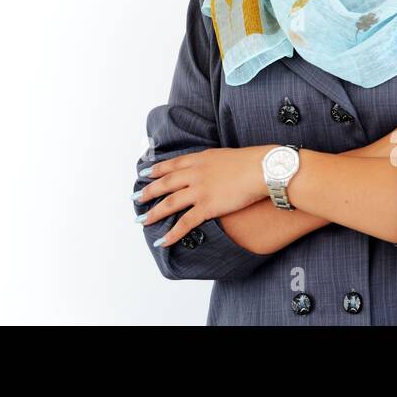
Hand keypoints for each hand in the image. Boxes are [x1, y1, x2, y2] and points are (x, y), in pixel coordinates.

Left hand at [137, 145, 276, 247]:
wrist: (261, 169)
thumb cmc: (251, 161)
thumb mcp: (225, 155)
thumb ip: (212, 162)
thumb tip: (209, 166)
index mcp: (199, 159)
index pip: (172, 164)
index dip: (156, 169)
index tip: (144, 173)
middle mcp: (195, 174)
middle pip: (165, 183)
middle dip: (148, 191)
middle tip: (135, 198)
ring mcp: (199, 191)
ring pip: (170, 203)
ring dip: (154, 213)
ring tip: (142, 220)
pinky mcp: (207, 207)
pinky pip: (185, 223)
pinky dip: (172, 234)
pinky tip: (163, 241)